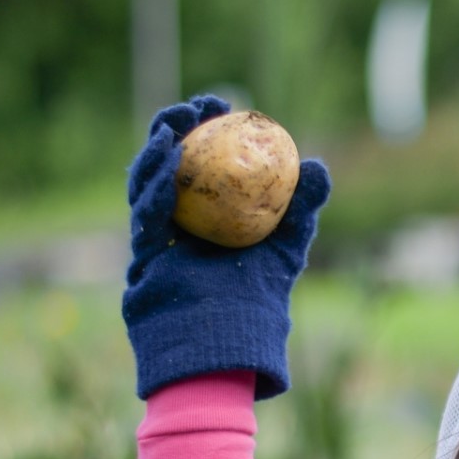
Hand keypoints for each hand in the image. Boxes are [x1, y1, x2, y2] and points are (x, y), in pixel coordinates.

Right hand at [122, 96, 331, 399]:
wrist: (230, 354)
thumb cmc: (258, 310)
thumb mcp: (286, 253)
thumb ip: (300, 213)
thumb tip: (317, 165)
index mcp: (203, 223)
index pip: (200, 166)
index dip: (206, 132)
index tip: (223, 104)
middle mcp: (174, 231)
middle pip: (167, 169)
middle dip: (175, 130)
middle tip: (196, 105)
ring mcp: (154, 248)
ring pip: (146, 189)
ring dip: (158, 152)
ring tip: (175, 123)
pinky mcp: (141, 267)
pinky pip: (146, 222)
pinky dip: (155, 189)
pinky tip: (168, 160)